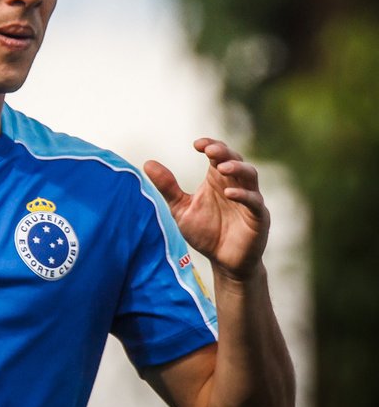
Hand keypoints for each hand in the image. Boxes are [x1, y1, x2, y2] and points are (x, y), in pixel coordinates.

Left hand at [144, 138, 269, 278]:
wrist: (223, 262)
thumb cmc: (205, 233)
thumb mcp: (181, 209)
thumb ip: (167, 187)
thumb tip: (147, 163)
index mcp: (217, 181)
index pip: (218, 155)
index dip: (211, 145)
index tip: (196, 144)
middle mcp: (235, 186)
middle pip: (236, 160)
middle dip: (224, 152)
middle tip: (209, 150)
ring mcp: (249, 200)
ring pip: (250, 175)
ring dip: (237, 168)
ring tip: (221, 167)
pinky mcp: (258, 218)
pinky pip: (255, 202)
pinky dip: (244, 196)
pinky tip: (229, 194)